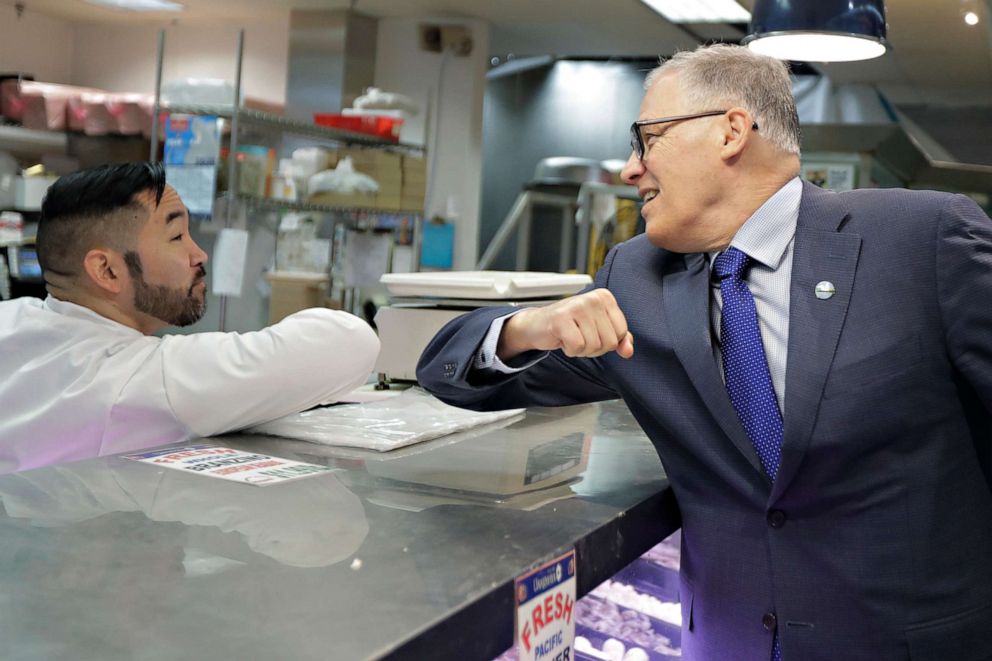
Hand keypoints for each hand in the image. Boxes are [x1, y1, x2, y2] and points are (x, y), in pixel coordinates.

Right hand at [497, 289, 633, 360]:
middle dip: (594, 348)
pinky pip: (577, 347)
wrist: (538, 325)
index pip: (621, 333)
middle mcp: (593, 298)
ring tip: (571, 337)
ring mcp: (577, 306)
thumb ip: (619, 339)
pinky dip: (570, 350)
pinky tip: (563, 339)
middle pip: (609, 342)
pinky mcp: (561, 318)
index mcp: (605, 297)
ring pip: (594, 346)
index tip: (592, 333)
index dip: (607, 341)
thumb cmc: (571, 326)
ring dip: (581, 349)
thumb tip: (628, 351)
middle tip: (579, 336)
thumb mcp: (599, 329)